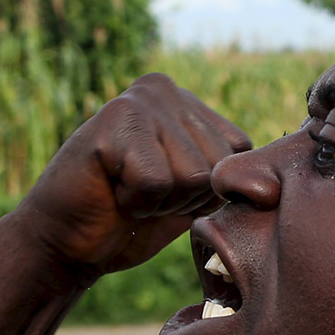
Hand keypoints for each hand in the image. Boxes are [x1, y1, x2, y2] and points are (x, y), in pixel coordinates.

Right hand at [11, 73, 250, 275]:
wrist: (64, 245)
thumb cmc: (126, 224)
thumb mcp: (192, 201)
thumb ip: (230, 185)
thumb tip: (271, 190)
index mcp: (187, 102)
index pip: (237, 153)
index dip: (204, 191)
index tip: (162, 192)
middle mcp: (164, 88)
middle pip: (217, 163)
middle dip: (181, 196)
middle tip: (138, 194)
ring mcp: (137, 100)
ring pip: (191, 173)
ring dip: (157, 201)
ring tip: (124, 192)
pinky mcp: (113, 121)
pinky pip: (157, 180)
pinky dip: (135, 201)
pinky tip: (110, 190)